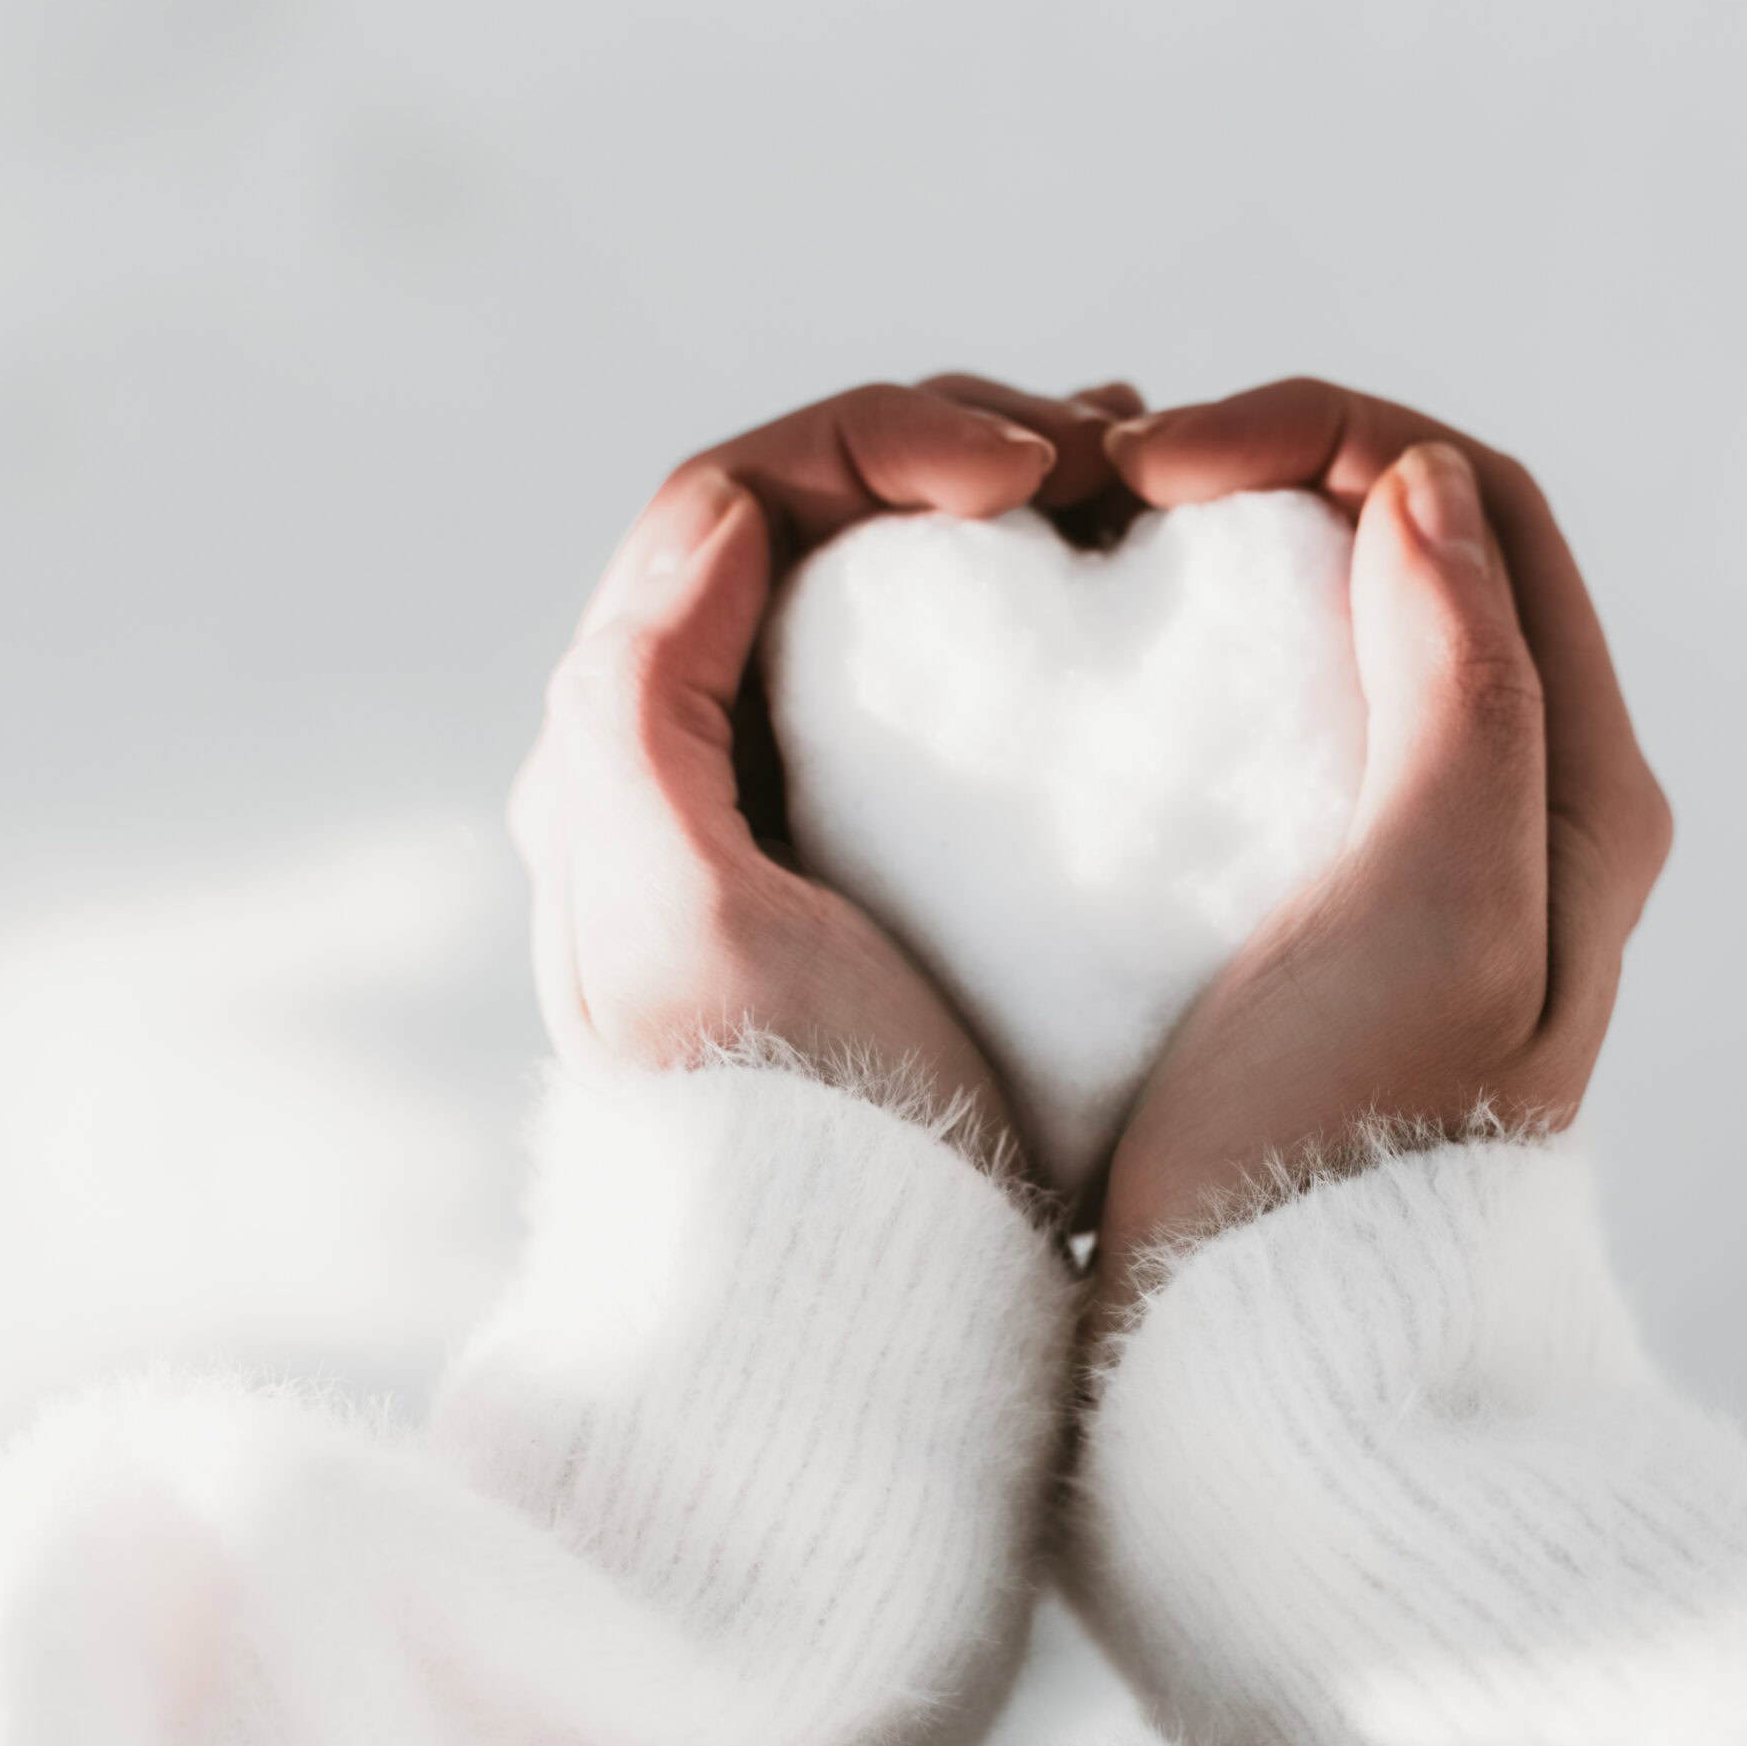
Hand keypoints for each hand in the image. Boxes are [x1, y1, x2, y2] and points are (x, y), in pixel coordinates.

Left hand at [510, 376, 1142, 1143]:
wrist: (850, 1303)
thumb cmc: (789, 1124)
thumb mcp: (681, 924)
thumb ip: (643, 707)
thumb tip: (721, 513)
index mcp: (618, 751)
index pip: (732, 504)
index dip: (880, 442)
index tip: (1028, 470)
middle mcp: (683, 759)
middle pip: (805, 524)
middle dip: (949, 450)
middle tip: (1105, 453)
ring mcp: (790, 804)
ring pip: (874, 586)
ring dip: (992, 508)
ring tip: (1128, 486)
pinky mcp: (882, 856)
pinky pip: (932, 674)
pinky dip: (1017, 602)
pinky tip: (1115, 590)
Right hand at [1093, 380, 1671, 1304]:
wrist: (1288, 1366)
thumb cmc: (1351, 1149)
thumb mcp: (1438, 909)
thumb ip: (1465, 686)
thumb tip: (1422, 485)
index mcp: (1579, 787)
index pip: (1483, 504)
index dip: (1325, 434)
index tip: (1163, 468)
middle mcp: (1525, 806)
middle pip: (1420, 546)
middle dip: (1272, 473)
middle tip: (1112, 495)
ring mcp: (1423, 860)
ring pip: (1339, 626)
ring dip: (1227, 562)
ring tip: (1092, 563)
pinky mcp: (1321, 915)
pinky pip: (1273, 725)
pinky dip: (1191, 667)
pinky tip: (1094, 693)